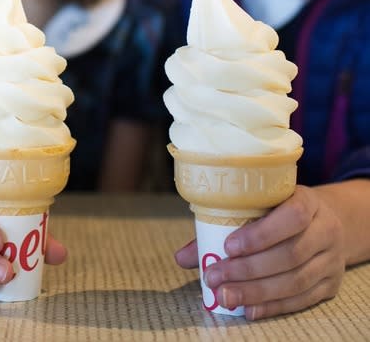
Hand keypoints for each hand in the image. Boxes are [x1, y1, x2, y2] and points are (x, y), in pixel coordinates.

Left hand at [175, 185, 345, 319]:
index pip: (292, 216)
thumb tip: (181, 257)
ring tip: (225, 296)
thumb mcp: (256, 208)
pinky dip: (273, 306)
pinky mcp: (331, 284)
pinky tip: (249, 310)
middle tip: (215, 278)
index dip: (261, 234)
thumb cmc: (277, 214)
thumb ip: (219, 228)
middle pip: (291, 254)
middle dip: (248, 270)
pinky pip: (302, 299)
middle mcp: (325, 229)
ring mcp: (331, 259)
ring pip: (296, 280)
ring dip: (256, 292)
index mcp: (307, 202)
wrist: (324, 223)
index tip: (228, 246)